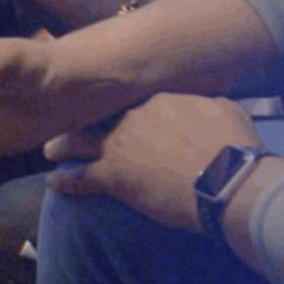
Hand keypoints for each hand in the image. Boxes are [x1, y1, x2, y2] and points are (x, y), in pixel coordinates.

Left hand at [43, 94, 261, 231]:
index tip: (120, 116)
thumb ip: (209, 105)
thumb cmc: (234, 147)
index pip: (133, 103)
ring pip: (79, 140)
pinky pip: (80, 177)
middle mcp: (132, 118)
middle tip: (71, 124)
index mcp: (159, 101)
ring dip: (62, 144)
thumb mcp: (227, 111)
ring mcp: (118, 145)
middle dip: (83, 121)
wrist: (225, 179)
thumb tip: (210, 104)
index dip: (125, 111)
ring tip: (50, 150)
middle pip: (99, 117)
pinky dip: (65, 180)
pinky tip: (53, 182)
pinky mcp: (112, 175)